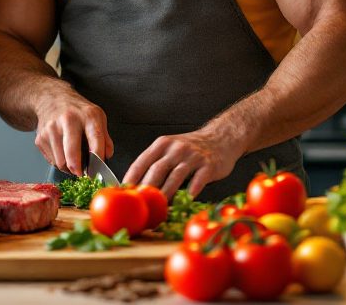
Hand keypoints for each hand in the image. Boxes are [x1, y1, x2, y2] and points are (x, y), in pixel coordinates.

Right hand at [34, 91, 112, 175]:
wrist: (51, 99)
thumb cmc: (77, 110)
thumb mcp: (97, 116)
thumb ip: (105, 138)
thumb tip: (106, 157)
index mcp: (88, 116)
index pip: (95, 141)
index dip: (98, 160)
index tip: (97, 171)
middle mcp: (68, 120)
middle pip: (72, 154)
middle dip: (78, 170)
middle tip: (82, 173)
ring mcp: (51, 129)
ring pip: (60, 162)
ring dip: (68, 168)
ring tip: (73, 161)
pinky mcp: (40, 138)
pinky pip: (51, 161)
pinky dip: (59, 162)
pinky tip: (63, 154)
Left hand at [122, 128, 244, 197]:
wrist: (221, 137)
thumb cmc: (191, 148)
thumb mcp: (170, 148)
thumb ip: (155, 163)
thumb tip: (136, 186)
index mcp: (162, 144)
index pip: (142, 161)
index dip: (131, 177)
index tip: (123, 192)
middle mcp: (176, 148)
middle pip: (157, 170)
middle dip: (147, 188)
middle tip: (140, 204)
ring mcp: (193, 156)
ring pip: (176, 176)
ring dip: (166, 193)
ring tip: (159, 208)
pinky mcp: (208, 165)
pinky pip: (198, 180)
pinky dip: (190, 191)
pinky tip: (184, 201)